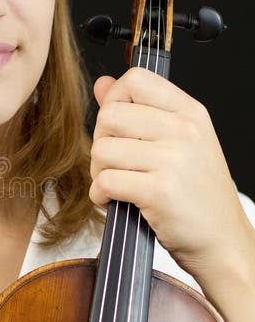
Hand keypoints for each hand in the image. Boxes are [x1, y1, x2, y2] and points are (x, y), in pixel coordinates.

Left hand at [89, 67, 247, 281]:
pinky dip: (99, 195)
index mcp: (190, 113)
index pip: (136, 80)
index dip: (113, 100)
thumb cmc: (197, 194)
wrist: (222, 241)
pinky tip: (113, 201)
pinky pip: (106, 181)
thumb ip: (139, 110)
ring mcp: (173, 160)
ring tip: (115, 184)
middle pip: (110, 115)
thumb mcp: (179, 142)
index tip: (117, 127)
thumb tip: (102, 84)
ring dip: (98, 172)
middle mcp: (184, 131)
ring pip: (102, 150)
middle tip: (113, 164)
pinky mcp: (159, 191)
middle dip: (100, 141)